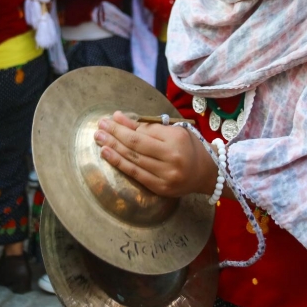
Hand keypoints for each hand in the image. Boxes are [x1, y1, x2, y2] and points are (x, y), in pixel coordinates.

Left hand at [94, 111, 217, 197]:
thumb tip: (118, 117)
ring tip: (99, 140)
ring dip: (113, 148)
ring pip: (133, 160)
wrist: (207, 174)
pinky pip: (136, 175)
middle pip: (136, 145)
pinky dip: (120, 164)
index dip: (123, 126)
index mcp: (175, 140)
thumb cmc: (189, 148)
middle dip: (114, 135)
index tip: (108, 119)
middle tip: (99, 127)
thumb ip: (146, 126)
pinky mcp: (161, 188)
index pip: (143, 132)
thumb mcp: (173, 131)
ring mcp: (166, 176)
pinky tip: (107, 155)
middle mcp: (172, 158)